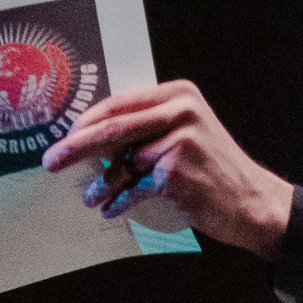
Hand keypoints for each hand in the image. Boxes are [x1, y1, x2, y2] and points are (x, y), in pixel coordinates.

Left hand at [41, 79, 292, 258]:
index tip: (64, 135)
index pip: (119, 103)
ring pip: (122, 163)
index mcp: (179, 94)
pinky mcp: (177, 171)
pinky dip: (119, 201)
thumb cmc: (213, 171)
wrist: (252, 202)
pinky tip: (112, 208)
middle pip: (114, 128)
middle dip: (76, 147)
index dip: (86, 121)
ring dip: (100, 185)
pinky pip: (134, 188)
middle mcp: (181, 110)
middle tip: (51, 161)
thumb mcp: (185, 133)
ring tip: (90, 197)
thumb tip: (93, 140)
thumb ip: (147, 129)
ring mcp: (180, 140)